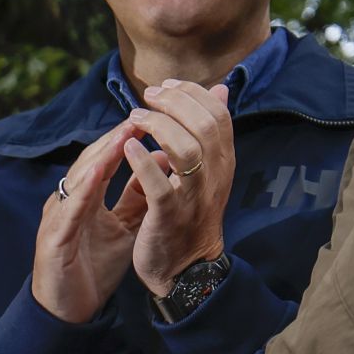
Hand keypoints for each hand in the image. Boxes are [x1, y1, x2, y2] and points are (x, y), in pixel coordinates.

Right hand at [31, 122, 153, 322]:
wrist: (71, 310)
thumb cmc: (95, 264)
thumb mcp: (126, 225)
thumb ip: (140, 194)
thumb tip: (165, 157)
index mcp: (87, 197)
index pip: (108, 158)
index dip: (128, 137)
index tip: (155, 116)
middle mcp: (70, 201)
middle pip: (91, 161)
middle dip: (115, 137)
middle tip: (141, 114)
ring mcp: (59, 219)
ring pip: (77, 179)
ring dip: (100, 155)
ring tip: (123, 134)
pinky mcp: (53, 240)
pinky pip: (69, 211)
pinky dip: (84, 189)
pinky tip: (100, 172)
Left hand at [121, 81, 234, 296]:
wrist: (187, 267)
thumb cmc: (193, 213)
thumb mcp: (210, 169)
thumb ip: (211, 131)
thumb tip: (220, 89)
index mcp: (225, 161)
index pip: (219, 114)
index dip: (192, 93)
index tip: (166, 87)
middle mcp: (216, 174)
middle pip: (204, 124)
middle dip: (174, 103)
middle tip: (148, 97)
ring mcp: (195, 195)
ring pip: (185, 149)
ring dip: (158, 126)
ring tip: (136, 119)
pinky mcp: (170, 214)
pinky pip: (160, 184)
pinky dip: (142, 162)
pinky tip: (128, 148)